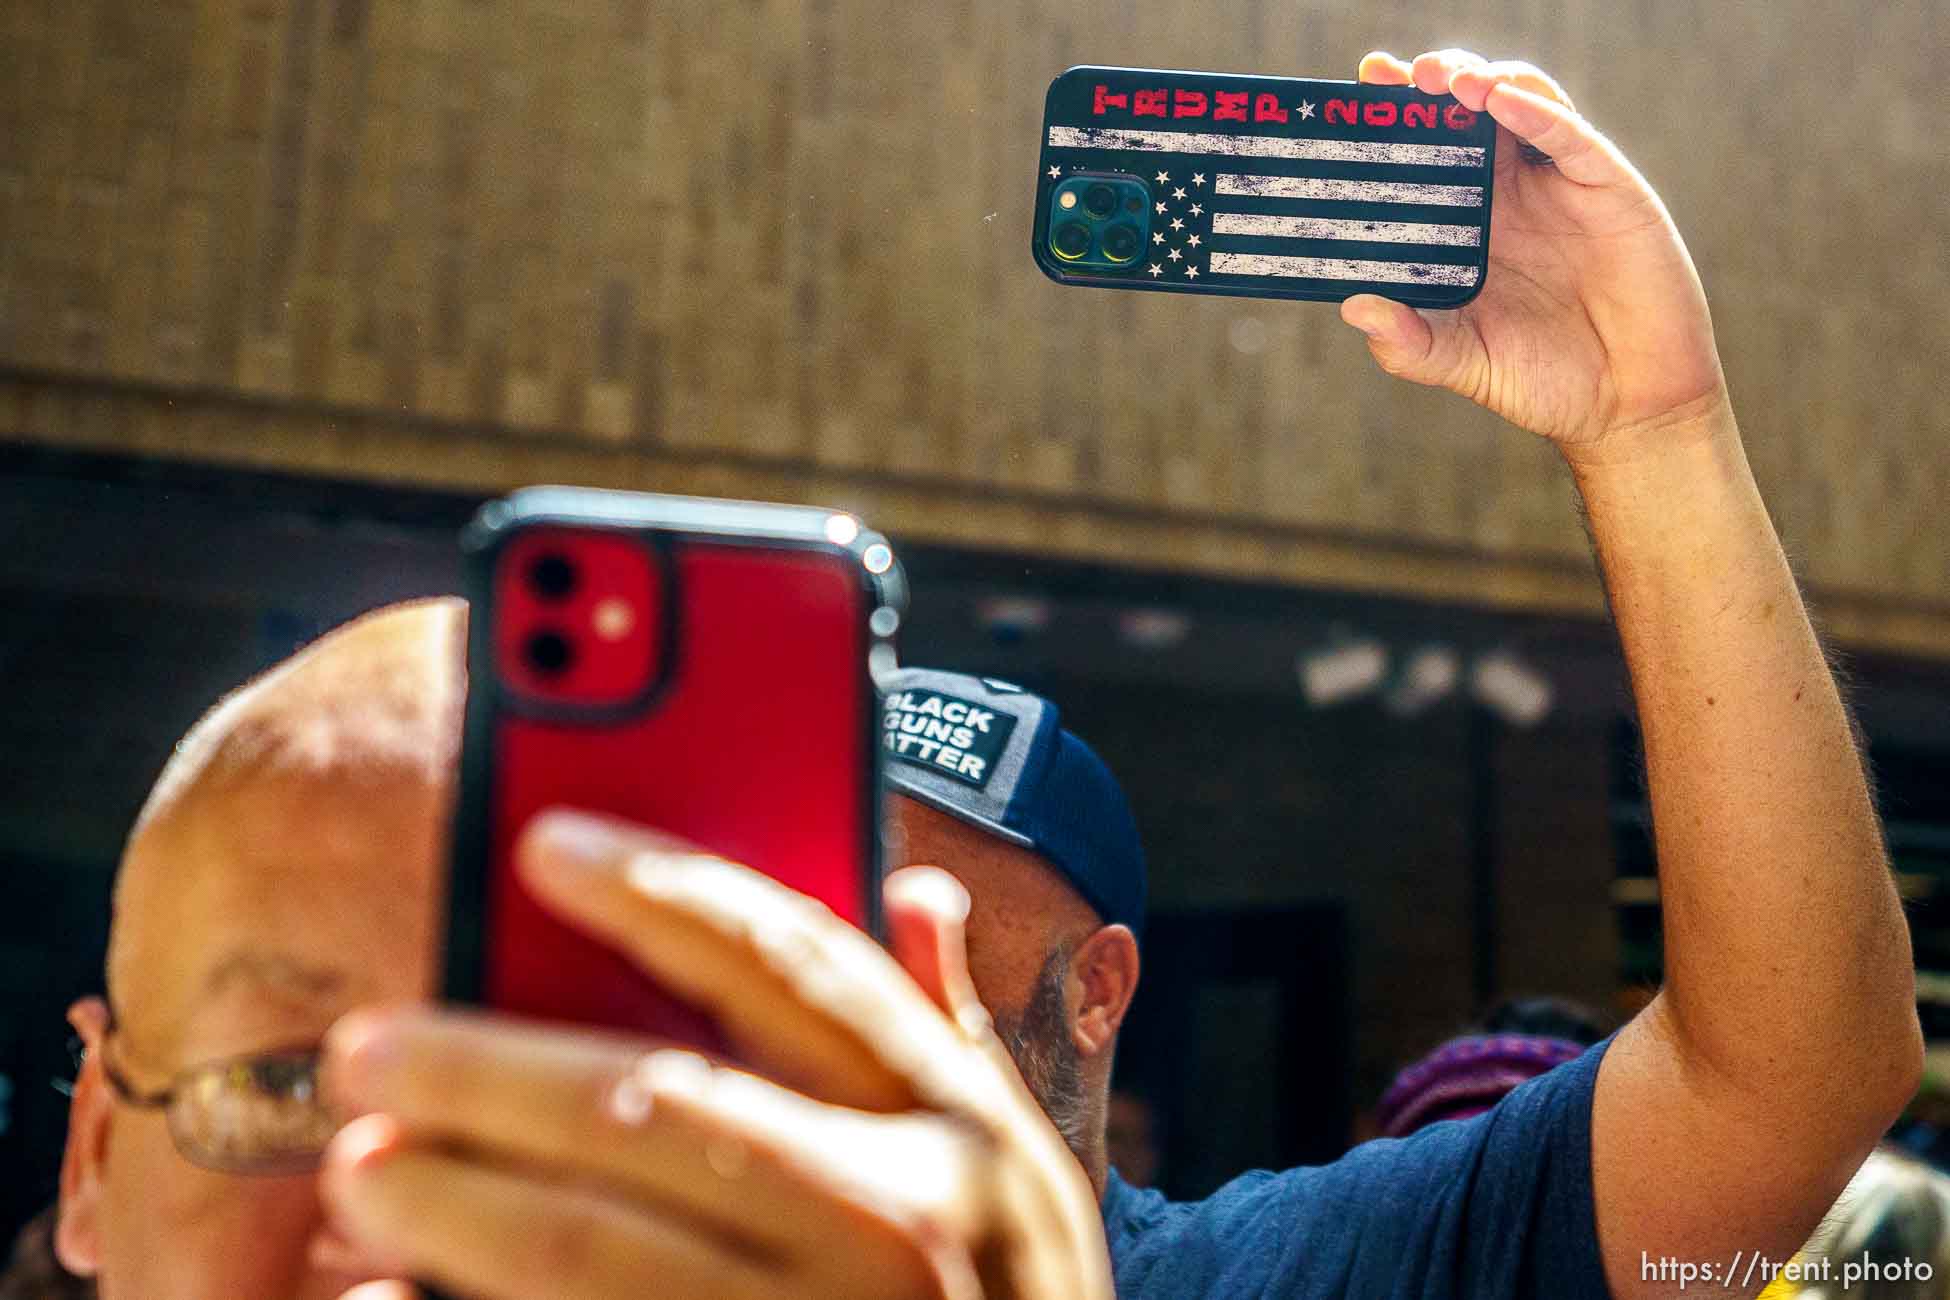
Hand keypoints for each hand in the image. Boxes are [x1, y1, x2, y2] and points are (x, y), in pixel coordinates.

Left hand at [319, 811, 1112, 1299]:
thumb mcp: (1018, 1161)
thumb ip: (952, 1029)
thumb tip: (919, 887)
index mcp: (952, 1121)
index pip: (790, 964)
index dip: (660, 890)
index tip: (541, 844)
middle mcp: (896, 1218)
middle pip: (653, 1104)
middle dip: (489, 1070)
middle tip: (374, 1047)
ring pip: (592, 1250)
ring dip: (453, 1203)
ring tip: (362, 1169)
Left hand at [1342, 50, 1728, 456]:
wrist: (1627, 403)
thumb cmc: (1543, 380)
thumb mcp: (1462, 363)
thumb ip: (1408, 344)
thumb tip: (1353, 308)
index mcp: (1468, 225)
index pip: (1425, 155)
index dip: (1394, 121)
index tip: (1355, 95)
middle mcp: (1509, 193)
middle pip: (1466, 113)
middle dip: (1429, 83)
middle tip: (1392, 75)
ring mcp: (1558, 184)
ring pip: (1518, 103)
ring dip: (1479, 81)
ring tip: (1444, 81)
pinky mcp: (1608, 186)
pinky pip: (1570, 136)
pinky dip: (1535, 111)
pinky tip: (1502, 100)